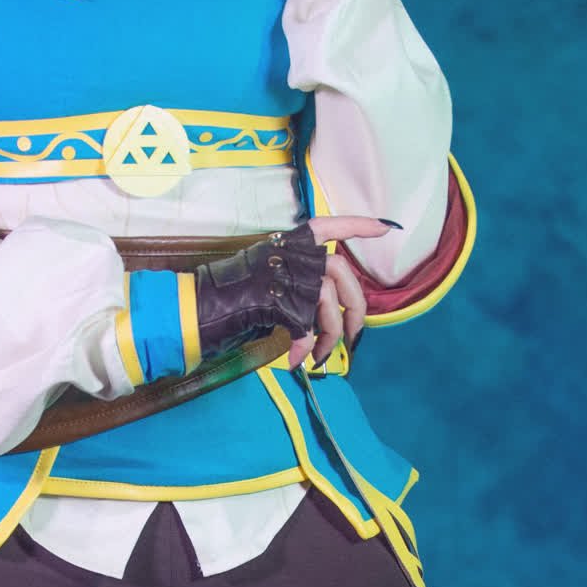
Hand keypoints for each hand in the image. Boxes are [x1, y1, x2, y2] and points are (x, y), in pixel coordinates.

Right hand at [192, 213, 389, 372]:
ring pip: (327, 306)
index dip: (357, 225)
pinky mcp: (280, 301)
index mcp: (289, 243)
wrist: (201, 306)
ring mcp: (286, 276)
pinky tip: (297, 361)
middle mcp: (291, 254)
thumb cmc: (232, 294)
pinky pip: (304, 328)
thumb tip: (327, 309)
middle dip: (355, 308)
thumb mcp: (268, 273)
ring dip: (330, 337)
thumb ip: (298, 280)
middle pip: (341, 273)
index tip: (385, 227)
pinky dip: (304, 348)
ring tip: (322, 357)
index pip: (329, 225)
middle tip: (354, 335)